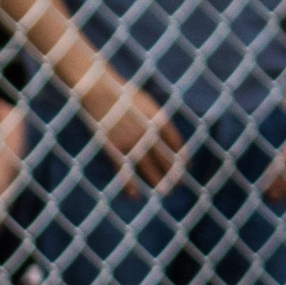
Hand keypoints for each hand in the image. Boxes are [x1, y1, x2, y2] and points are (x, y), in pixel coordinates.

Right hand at [77, 69, 187, 196]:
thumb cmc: (122, 93)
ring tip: (164, 192)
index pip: (176, 143)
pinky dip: (129, 183)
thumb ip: (156, 117)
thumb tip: (164, 131)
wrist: (99, 90)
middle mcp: (149, 134)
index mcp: (159, 120)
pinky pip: (123, 169)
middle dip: (173, 173)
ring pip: (148, 167)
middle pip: (165, 158)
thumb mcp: (146, 102)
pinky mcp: (114, 147)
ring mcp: (132, 142)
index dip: (182, 157)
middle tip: (179, 185)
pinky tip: (134, 195)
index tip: (186, 167)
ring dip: (157, 181)